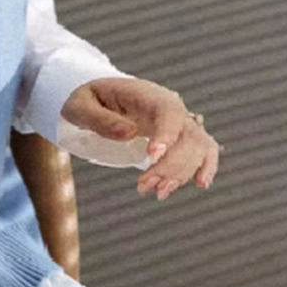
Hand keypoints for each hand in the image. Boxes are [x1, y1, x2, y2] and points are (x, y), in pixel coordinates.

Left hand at [61, 77, 221, 200]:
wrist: (97, 100)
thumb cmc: (86, 100)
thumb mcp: (80, 105)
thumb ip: (100, 119)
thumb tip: (129, 133)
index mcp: (144, 94)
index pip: (168, 111)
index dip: (166, 134)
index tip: (151, 156)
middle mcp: (167, 106)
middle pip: (187, 134)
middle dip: (170, 165)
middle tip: (143, 186)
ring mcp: (176, 121)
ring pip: (197, 145)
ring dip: (181, 173)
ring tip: (157, 193)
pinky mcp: (178, 137)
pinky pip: (203, 149)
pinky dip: (205, 166)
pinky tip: (200, 184)